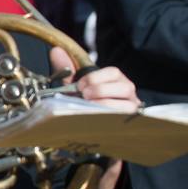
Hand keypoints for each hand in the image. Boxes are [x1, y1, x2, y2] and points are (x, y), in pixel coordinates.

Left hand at [49, 47, 140, 188]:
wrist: (90, 138)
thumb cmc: (84, 108)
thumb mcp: (73, 89)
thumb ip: (66, 70)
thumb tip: (56, 50)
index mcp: (116, 83)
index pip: (114, 73)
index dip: (96, 77)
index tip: (80, 86)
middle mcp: (128, 96)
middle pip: (125, 87)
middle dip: (101, 90)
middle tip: (84, 97)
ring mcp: (131, 113)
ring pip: (127, 105)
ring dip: (106, 105)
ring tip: (89, 108)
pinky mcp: (129, 128)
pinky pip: (126, 123)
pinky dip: (111, 120)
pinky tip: (96, 121)